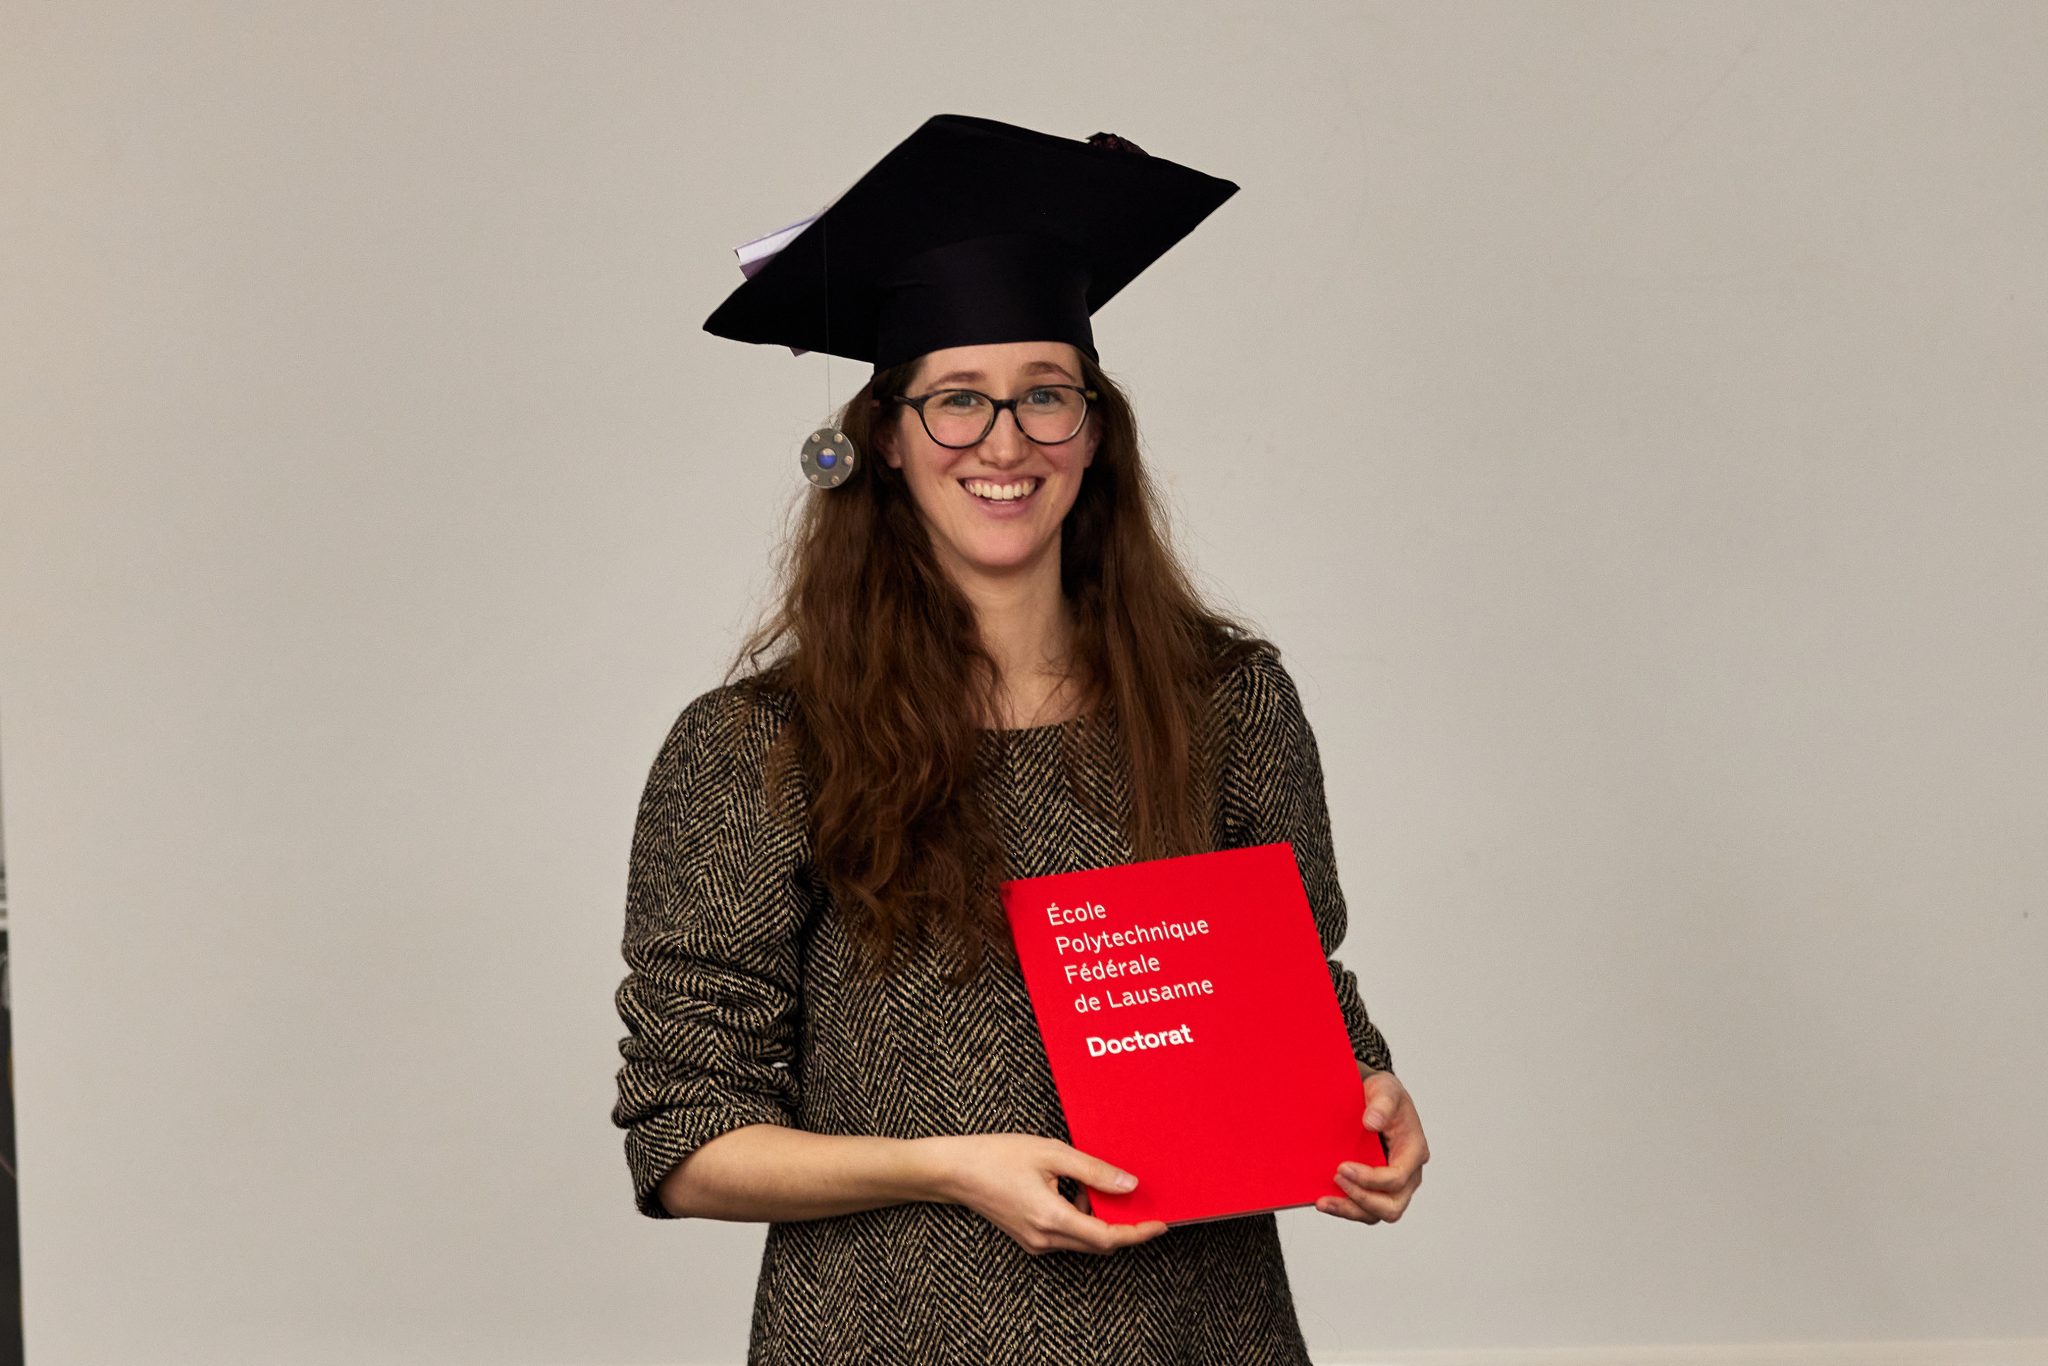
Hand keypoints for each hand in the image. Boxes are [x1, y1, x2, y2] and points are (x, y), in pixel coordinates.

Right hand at [922, 1133, 1169, 1255]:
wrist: (955, 1171)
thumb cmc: (997, 1156)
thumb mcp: (1052, 1153)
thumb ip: (1094, 1170)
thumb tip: (1129, 1185)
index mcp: (1052, 1218)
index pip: (1107, 1237)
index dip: (1138, 1233)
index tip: (1160, 1224)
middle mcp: (1045, 1239)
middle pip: (1099, 1243)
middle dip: (1122, 1225)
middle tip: (1137, 1200)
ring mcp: (1035, 1242)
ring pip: (1083, 1240)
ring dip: (1098, 1218)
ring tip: (1090, 1182)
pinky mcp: (1029, 1239)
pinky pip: (1066, 1235)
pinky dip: (1080, 1217)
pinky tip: (1072, 1189)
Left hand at [1318, 1066, 1427, 1223]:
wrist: (1373, 1098)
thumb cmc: (1383, 1094)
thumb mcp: (1385, 1089)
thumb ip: (1381, 1103)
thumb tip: (1371, 1123)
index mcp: (1414, 1151)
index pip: (1397, 1178)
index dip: (1370, 1179)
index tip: (1342, 1167)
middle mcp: (1408, 1174)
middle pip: (1392, 1206)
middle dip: (1362, 1199)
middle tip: (1336, 1179)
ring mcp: (1393, 1185)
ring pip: (1377, 1213)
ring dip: (1350, 1210)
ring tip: (1323, 1201)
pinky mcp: (1376, 1188)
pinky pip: (1364, 1208)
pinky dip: (1345, 1208)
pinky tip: (1325, 1200)